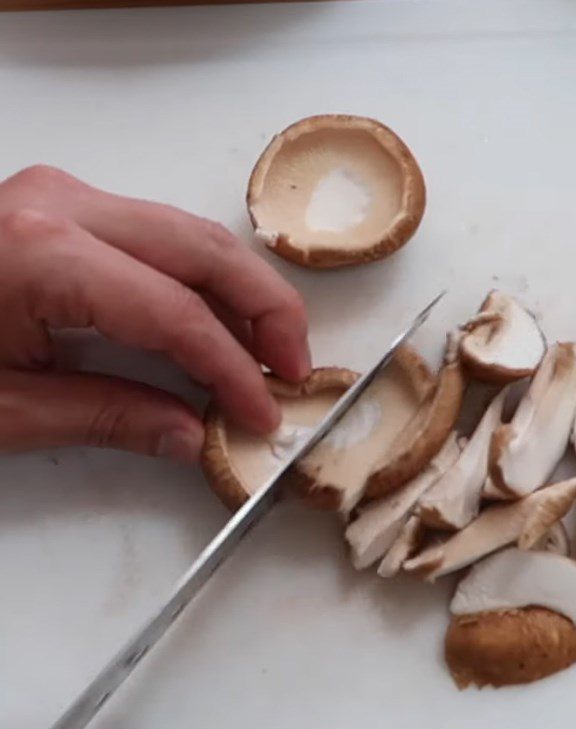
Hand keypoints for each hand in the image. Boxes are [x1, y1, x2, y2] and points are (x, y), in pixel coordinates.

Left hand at [0, 165, 310, 461]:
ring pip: (192, 234)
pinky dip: (204, 280)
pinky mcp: (64, 205)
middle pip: (205, 250)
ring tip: (269, 350)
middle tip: (295, 367)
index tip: (262, 411)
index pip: (179, 314)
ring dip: (242, 292)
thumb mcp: (3, 409)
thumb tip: (191, 434)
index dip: (234, 369)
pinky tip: (221, 323)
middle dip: (267, 310)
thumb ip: (109, 417)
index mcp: (43, 255)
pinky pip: (161, 236)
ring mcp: (65, 196)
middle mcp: (63, 206)